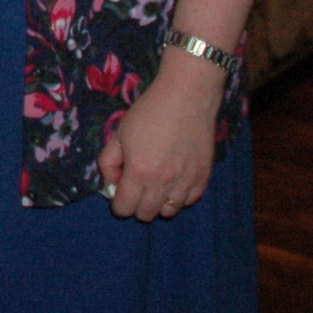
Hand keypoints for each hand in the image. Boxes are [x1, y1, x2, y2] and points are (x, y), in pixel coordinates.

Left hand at [96, 51, 222, 222]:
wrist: (187, 97)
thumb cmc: (148, 112)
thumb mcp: (119, 134)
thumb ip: (109, 163)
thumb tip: (111, 187)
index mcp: (139, 172)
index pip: (125, 209)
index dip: (118, 203)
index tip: (120, 191)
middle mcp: (163, 182)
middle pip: (146, 215)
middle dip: (137, 204)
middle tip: (137, 185)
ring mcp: (186, 182)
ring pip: (169, 212)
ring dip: (159, 202)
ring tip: (157, 183)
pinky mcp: (204, 177)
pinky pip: (189, 201)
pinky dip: (180, 195)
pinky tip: (174, 178)